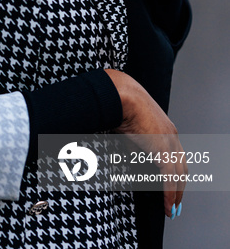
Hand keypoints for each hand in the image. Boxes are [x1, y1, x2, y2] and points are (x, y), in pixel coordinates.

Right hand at [105, 69, 186, 217]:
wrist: (122, 95)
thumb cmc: (122, 107)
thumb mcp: (131, 131)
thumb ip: (137, 148)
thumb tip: (136, 163)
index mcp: (166, 129)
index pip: (177, 157)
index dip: (176, 174)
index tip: (173, 187)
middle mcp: (172, 136)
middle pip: (182, 168)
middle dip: (180, 187)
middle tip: (175, 203)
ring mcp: (169, 142)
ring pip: (179, 174)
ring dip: (176, 194)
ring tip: (171, 208)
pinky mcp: (162, 149)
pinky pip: (169, 177)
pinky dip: (169, 193)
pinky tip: (167, 204)